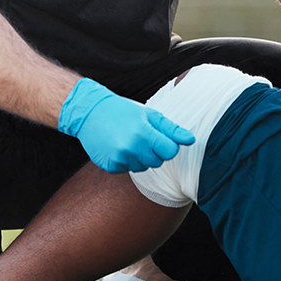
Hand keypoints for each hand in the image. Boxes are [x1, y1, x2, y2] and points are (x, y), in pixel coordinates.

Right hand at [58, 78, 194, 172]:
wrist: (90, 112)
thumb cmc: (123, 111)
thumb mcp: (149, 114)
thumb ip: (171, 129)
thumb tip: (190, 140)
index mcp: (144, 133)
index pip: (170, 151)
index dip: (168, 144)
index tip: (159, 137)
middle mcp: (131, 148)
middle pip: (158, 161)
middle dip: (154, 151)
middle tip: (142, 136)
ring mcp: (119, 159)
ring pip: (143, 167)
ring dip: (140, 157)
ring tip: (129, 140)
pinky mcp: (110, 166)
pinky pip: (128, 169)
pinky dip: (126, 161)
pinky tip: (118, 146)